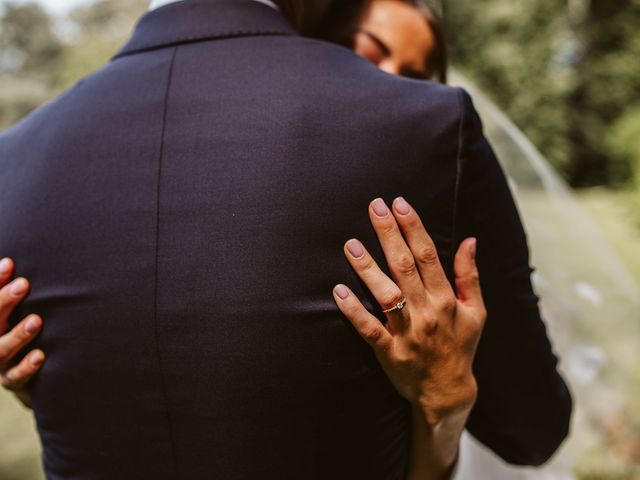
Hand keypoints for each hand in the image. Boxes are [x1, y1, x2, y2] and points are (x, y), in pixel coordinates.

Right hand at [0, 258, 44, 408]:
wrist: (33, 376)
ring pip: (1, 350)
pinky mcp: (13, 381)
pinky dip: (27, 366)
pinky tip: (41, 355)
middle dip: (4, 301)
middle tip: (23, 284)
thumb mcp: (21, 312)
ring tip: (37, 320)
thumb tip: (21, 260)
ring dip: (18, 334)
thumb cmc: (29, 332)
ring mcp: (0, 362)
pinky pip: (16, 377)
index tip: (9, 263)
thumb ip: (21, 292)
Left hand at [333, 197, 485, 424]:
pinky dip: (353, 311)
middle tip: (374, 206)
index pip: (428, 256)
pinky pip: (368, 329)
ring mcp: (407, 333)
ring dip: (367, 269)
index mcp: (447, 300)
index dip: (413, 227)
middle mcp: (426, 313)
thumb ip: (470, 275)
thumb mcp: (476, 312)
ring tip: (351, 244)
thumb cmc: (461, 346)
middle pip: (405, 267)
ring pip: (385, 295)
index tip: (399, 203)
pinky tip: (338, 290)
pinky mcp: (388, 351)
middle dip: (389, 234)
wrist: (447, 392)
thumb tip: (470, 240)